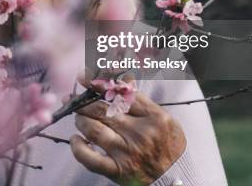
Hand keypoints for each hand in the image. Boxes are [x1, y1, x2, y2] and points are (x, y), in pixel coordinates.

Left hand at [69, 79, 185, 184]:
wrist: (176, 178)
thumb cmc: (168, 144)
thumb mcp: (163, 118)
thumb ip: (140, 101)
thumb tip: (119, 81)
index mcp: (153, 117)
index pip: (122, 94)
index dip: (98, 84)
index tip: (82, 77)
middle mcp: (140, 133)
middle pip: (103, 111)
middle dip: (83, 103)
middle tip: (74, 100)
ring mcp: (127, 153)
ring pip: (94, 130)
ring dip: (81, 121)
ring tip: (80, 118)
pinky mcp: (118, 171)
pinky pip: (91, 159)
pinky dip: (78, 148)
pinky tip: (76, 139)